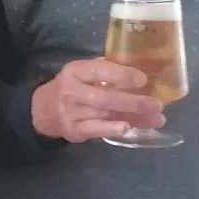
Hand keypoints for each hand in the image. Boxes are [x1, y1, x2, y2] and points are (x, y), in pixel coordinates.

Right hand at [30, 59, 165, 142]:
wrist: (41, 111)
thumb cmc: (70, 87)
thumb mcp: (81, 73)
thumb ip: (104, 70)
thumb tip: (139, 68)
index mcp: (75, 71)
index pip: (99, 70)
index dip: (121, 74)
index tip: (143, 79)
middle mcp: (71, 91)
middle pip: (105, 97)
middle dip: (133, 101)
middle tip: (156, 104)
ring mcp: (71, 112)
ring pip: (105, 114)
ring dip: (133, 117)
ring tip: (156, 119)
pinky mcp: (73, 130)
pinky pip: (95, 130)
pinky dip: (111, 129)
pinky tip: (127, 128)